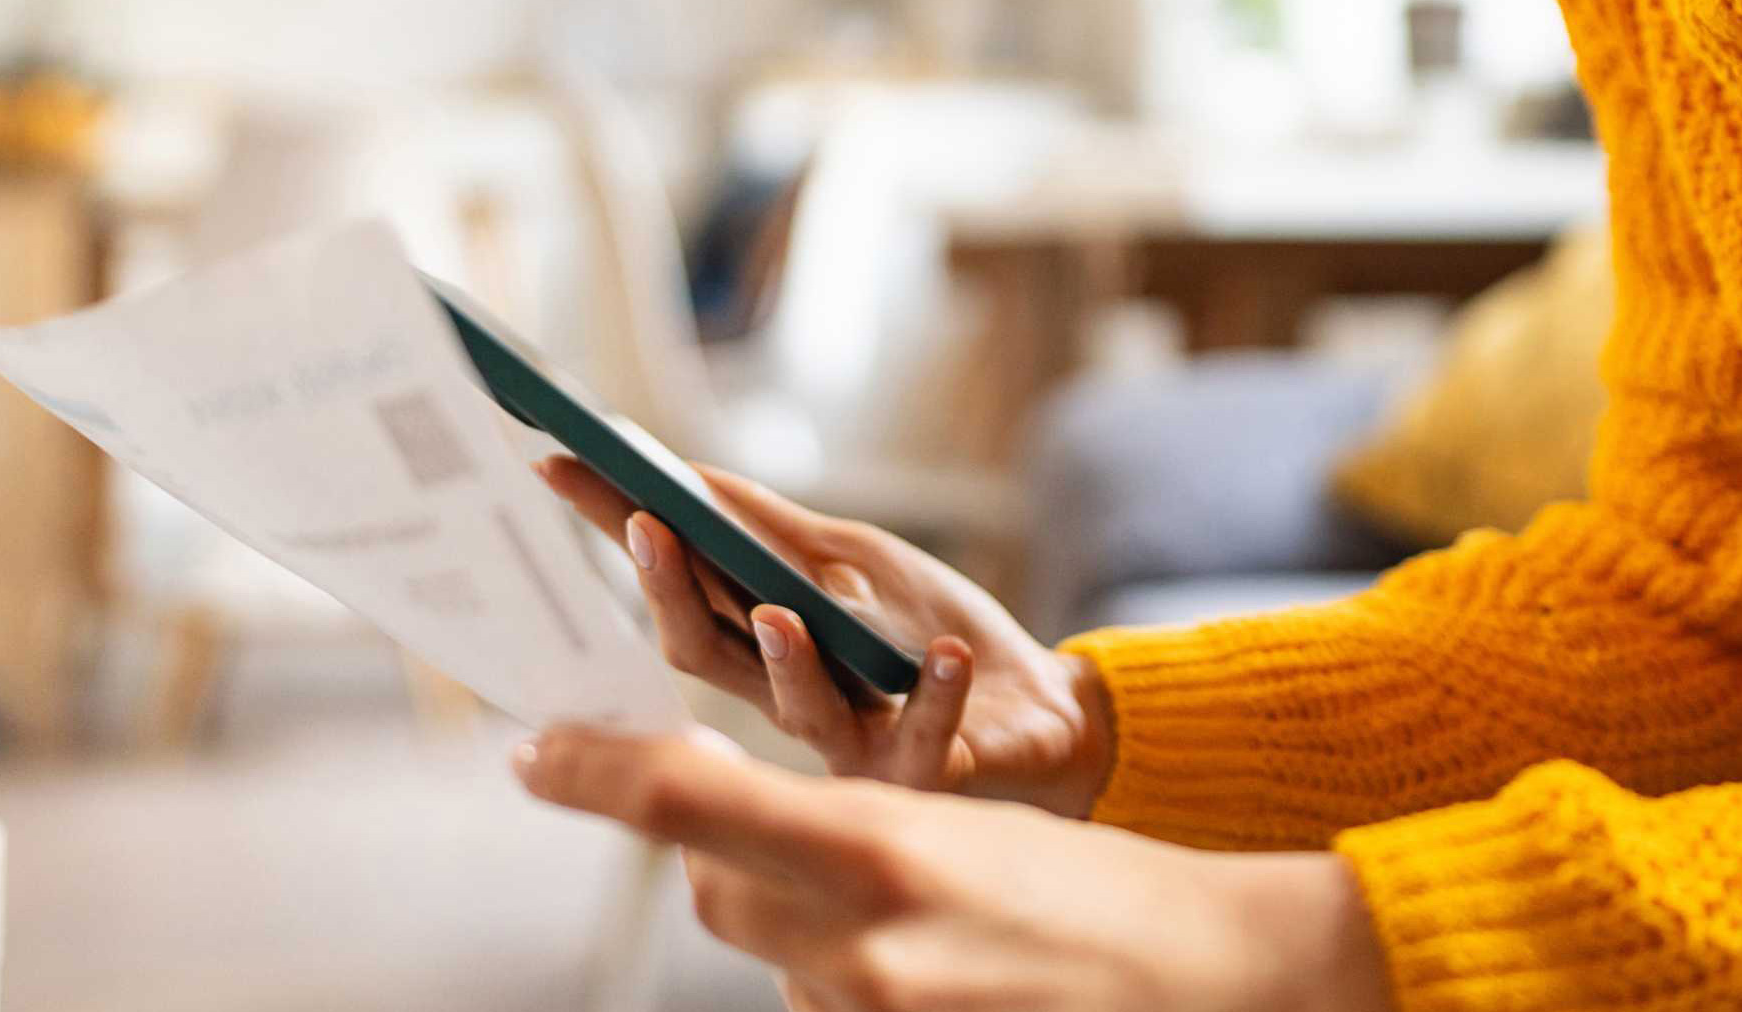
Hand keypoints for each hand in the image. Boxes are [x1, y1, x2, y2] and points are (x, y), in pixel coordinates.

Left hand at [516, 724, 1392, 1011]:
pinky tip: (942, 976)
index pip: (688, 800)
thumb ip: (840, 833)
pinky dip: (858, 989)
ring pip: (778, 963)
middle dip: (739, 858)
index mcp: (881, 845)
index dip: (597, 774)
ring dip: (816, 938)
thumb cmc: (1089, 891)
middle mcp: (860, 945)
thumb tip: (727, 852)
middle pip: (719, 890)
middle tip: (819, 843)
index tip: (534, 753)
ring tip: (934, 931)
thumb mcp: (959, 825)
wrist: (1206, 973)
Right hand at [535, 454, 1116, 816]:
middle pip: (707, 653)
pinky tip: (943, 654)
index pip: (674, 588)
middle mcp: (787, 697)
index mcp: (762, 643)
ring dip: (787, 657)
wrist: (1042, 712)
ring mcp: (854, 740)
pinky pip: (924, 737)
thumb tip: (684, 474)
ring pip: (798, 708)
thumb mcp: (854, 563)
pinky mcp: (926, 770)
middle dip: (672, 591)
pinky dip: (934, 693)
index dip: (616, 532)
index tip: (560, 467)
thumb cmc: (931, 636)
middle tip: (646, 526)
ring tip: (779, 610)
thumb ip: (773, 535)